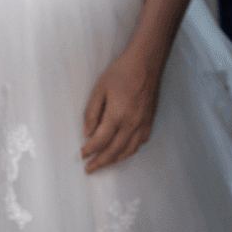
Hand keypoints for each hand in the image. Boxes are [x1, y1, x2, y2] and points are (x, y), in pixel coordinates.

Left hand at [80, 49, 162, 173]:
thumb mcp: (99, 89)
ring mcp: (143, 124)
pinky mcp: (150, 121)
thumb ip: (92, 113)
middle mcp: (132, 124)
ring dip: (114, 160)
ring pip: (128, 151)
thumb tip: (87, 133)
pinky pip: (140, 143)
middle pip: (113, 151)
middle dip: (100, 162)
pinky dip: (129, 151)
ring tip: (104, 164)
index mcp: (117, 115)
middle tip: (89, 169)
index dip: (89, 151)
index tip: (81, 155)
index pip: (100, 141)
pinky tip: (123, 152)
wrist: (146, 62)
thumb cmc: (120, 72)